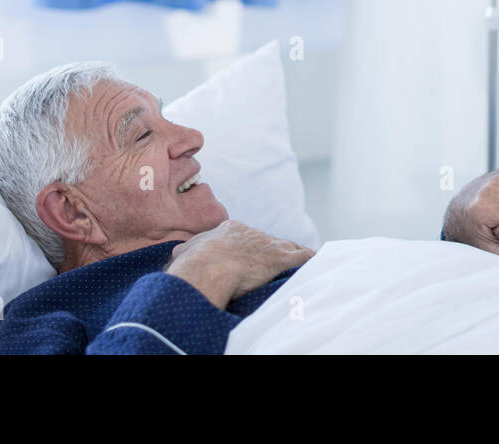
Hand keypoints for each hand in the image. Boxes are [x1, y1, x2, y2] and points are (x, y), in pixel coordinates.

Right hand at [166, 219, 313, 307]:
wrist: (209, 267)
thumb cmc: (194, 263)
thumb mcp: (186, 253)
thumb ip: (187, 250)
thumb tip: (179, 252)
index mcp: (232, 230)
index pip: (248, 236)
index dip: (252, 247)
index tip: (252, 256)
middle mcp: (253, 234)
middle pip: (269, 241)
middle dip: (274, 251)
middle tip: (277, 263)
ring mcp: (270, 245)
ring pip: (288, 246)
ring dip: (295, 254)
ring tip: (303, 261)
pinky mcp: (282, 258)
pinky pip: (303, 256)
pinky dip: (311, 260)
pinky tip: (318, 261)